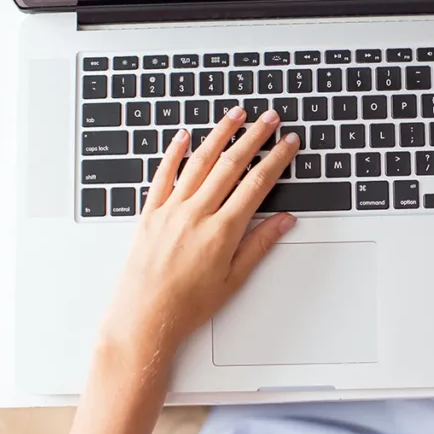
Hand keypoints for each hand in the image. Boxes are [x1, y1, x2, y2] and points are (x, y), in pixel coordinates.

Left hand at [99, 107, 298, 363]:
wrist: (144, 319)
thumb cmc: (189, 306)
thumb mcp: (234, 279)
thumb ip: (259, 245)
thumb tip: (284, 221)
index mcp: (222, 231)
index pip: (257, 184)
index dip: (276, 159)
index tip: (288, 143)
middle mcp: (196, 214)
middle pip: (231, 164)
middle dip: (254, 137)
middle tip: (269, 118)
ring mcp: (171, 210)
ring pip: (199, 162)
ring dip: (220, 134)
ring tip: (236, 114)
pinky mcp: (150, 213)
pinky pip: (163, 175)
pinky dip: (174, 153)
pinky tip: (184, 136)